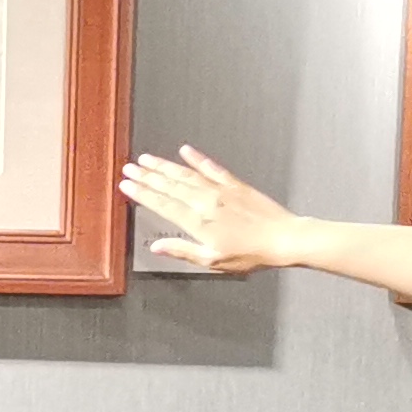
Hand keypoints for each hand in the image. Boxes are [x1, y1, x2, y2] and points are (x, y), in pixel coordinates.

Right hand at [119, 147, 307, 273]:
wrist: (285, 238)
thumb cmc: (252, 253)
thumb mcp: (213, 261)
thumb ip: (183, 251)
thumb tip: (158, 247)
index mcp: (199, 222)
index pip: (163, 204)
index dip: (142, 194)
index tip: (127, 186)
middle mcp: (207, 202)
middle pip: (170, 186)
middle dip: (146, 176)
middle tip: (129, 168)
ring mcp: (221, 191)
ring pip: (186, 174)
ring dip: (164, 166)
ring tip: (147, 159)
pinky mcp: (235, 184)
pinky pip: (212, 168)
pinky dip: (198, 158)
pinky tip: (186, 151)